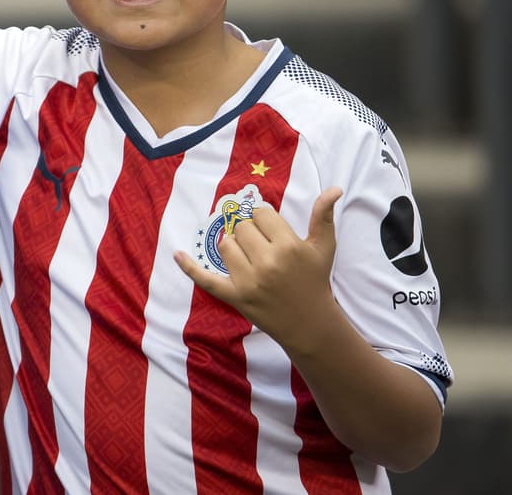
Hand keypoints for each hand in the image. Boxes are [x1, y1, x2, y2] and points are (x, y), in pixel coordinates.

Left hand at [175, 187, 342, 351]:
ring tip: (249, 256)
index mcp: (289, 246)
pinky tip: (177, 254)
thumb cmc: (315, 280)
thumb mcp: (323, 247)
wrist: (310, 323)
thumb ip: (324, 216)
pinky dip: (190, 267)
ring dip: (233, 246)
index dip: (266, 220)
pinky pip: (206, 279)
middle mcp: (267, 262)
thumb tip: (334, 189)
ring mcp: (248, 281)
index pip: (261, 214)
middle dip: (251, 232)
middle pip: (242, 227)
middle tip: (263, 246)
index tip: (273, 232)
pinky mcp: (235, 296)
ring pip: (226, 245)